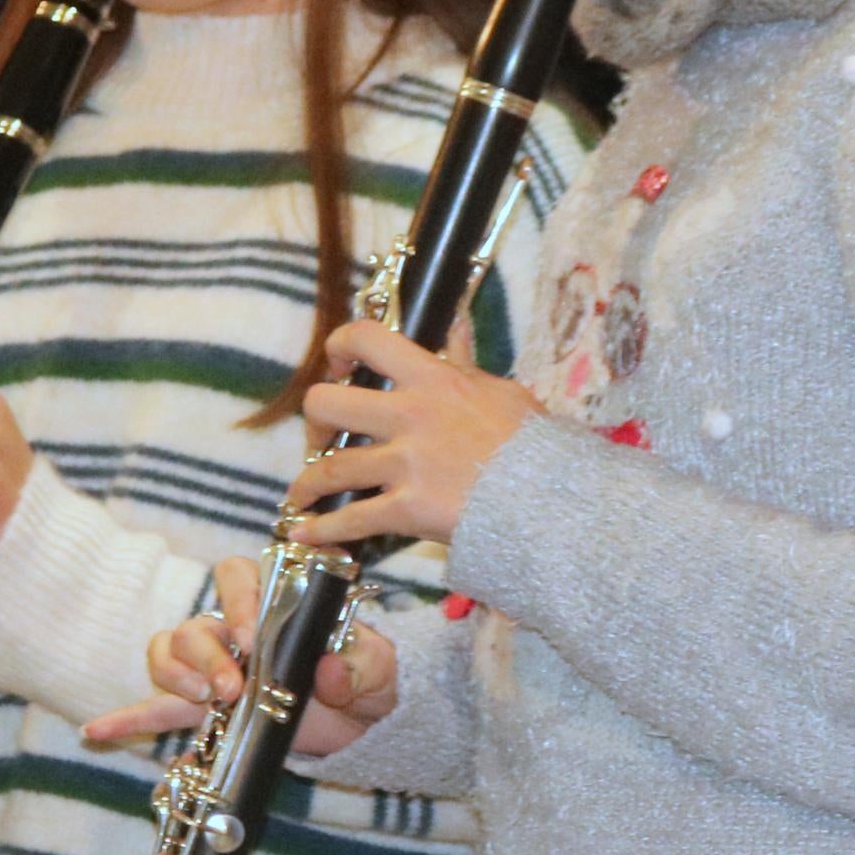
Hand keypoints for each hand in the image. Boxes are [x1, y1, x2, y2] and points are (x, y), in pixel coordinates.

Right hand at [83, 555, 398, 756]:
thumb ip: (358, 665)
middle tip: (231, 689)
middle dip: (206, 656)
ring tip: (207, 703)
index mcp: (273, 605)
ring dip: (177, 677)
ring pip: (169, 653)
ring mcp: (215, 669)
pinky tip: (97, 730)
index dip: (238, 602)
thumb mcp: (377, 669)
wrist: (364, 720)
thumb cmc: (368, 677)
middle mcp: (235, 630)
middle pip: (195, 625)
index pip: (237, 577)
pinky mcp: (207, 709)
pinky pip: (158, 707)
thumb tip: (326, 670)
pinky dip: (129, 718)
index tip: (251, 638)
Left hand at [284, 322, 540, 546]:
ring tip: (302, 494)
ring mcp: (406, 464)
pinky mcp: (408, 509)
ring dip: (307, 483)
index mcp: (432, 378)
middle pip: (327, 404)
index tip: (337, 366)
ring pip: (330, 468)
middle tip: (322, 439)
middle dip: (314, 423)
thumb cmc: (531, 443)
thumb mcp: (500, 389)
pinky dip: (321, 528)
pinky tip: (304, 532)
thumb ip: (464, 358)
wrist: (552, 498)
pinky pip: (351, 519)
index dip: (339, 347)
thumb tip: (454, 322)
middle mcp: (409, 415)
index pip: (367, 339)